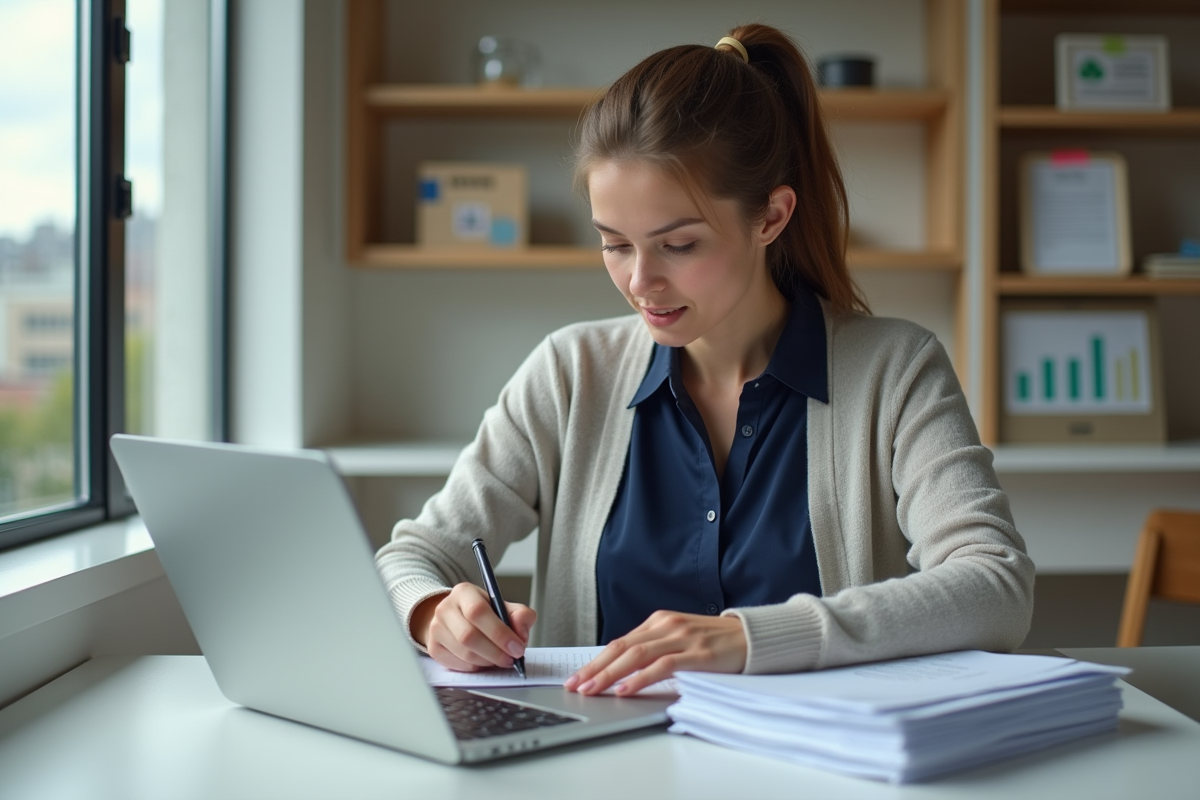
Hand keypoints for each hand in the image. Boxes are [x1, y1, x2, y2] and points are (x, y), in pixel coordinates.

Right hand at [412, 582, 536, 672]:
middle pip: (468, 635)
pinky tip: (484, 661)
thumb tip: (521, 632)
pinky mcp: (433, 647)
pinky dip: (476, 667)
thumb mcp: (504, 607)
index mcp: (464, 592)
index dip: (499, 633)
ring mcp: (436, 628)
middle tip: (511, 659)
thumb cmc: (484, 614)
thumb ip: (520, 615)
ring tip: (499, 659)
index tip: (517, 647)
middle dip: (495, 652)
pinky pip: (457, 665)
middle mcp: (445, 608)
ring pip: (463, 653)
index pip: (478, 612)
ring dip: (487, 661)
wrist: (457, 618)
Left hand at [564, 610, 746, 695]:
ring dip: (610, 674)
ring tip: (592, 690)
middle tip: (575, 685)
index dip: (595, 661)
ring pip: (637, 655)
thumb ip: (655, 650)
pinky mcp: (698, 653)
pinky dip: (640, 678)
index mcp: (659, 621)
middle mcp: (667, 625)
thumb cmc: (715, 643)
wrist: (753, 637)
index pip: (619, 643)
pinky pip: (662, 666)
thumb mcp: (680, 641)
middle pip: (622, 648)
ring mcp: (682, 638)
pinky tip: (626, 689)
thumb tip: (622, 672)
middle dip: (595, 668)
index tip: (577, 676)